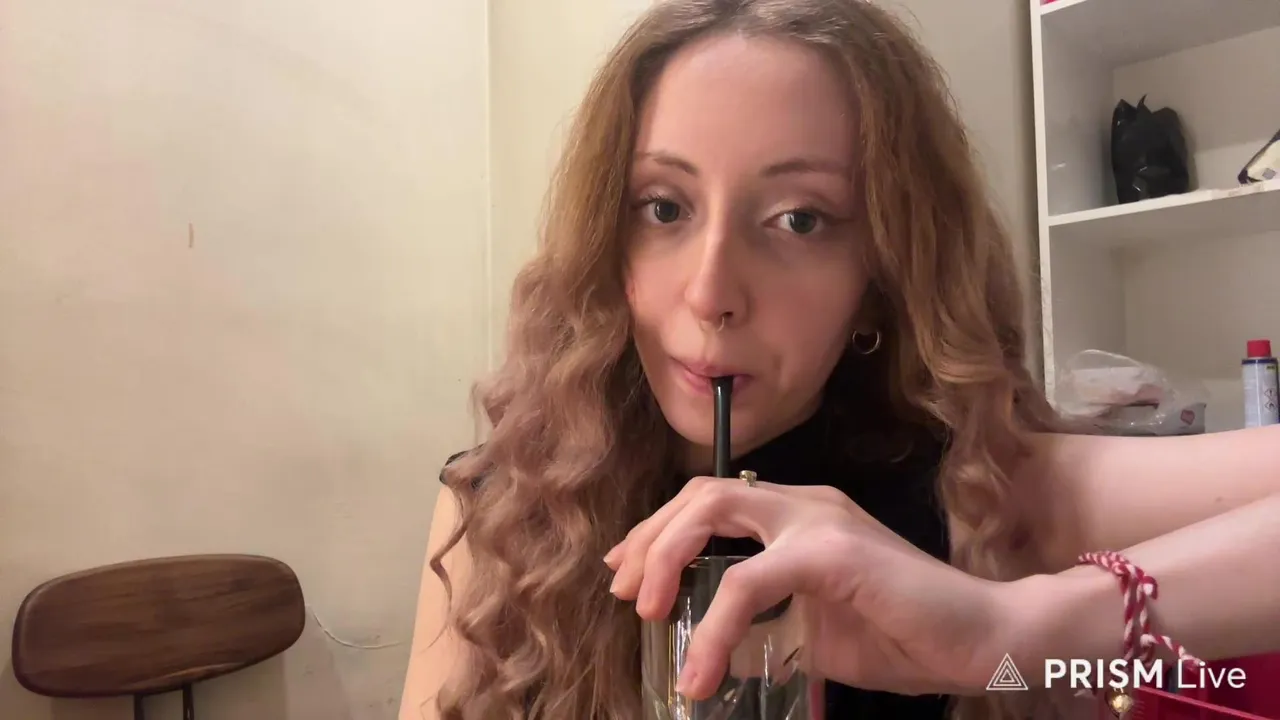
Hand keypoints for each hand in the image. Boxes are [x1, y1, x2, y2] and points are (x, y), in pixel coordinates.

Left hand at [604, 476, 1025, 698]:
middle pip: (701, 491)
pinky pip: (747, 581)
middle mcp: (805, 502)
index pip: (713, 500)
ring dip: (665, 559)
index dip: (662, 531)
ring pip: (712, 512)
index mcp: (801, 514)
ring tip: (646, 613)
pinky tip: (703, 670)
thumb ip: (765, 626)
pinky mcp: (831, 553)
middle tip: (624, 590)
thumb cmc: (905, 636)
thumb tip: (712, 647)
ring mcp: (819, 520)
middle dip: (650, 537)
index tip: (628, 573)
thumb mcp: (813, 632)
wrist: (985, 641)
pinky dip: (713, 626)